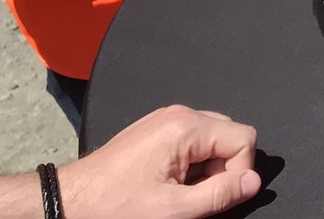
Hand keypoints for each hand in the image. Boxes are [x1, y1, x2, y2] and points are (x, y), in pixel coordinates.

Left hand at [58, 105, 260, 218]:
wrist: (70, 201)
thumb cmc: (113, 207)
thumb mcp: (172, 210)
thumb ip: (220, 195)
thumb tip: (254, 182)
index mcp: (185, 127)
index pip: (244, 139)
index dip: (238, 173)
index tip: (214, 197)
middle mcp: (178, 114)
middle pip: (230, 134)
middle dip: (224, 168)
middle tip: (195, 196)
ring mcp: (165, 119)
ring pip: (212, 138)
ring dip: (206, 168)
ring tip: (178, 192)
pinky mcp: (155, 129)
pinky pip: (192, 140)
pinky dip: (191, 163)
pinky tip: (168, 183)